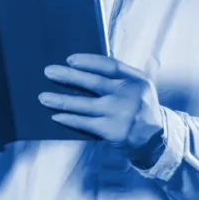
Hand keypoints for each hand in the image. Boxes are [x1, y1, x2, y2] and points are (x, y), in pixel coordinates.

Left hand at [40, 54, 164, 162]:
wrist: (155, 140)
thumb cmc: (138, 108)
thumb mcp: (138, 88)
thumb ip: (118, 78)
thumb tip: (81, 67)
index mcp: (137, 80)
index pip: (110, 65)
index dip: (89, 61)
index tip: (69, 59)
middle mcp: (131, 95)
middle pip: (94, 82)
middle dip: (68, 76)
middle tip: (48, 72)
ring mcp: (122, 114)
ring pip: (85, 104)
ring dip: (61, 100)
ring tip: (43, 97)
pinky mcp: (114, 131)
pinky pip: (86, 123)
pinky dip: (69, 119)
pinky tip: (56, 116)